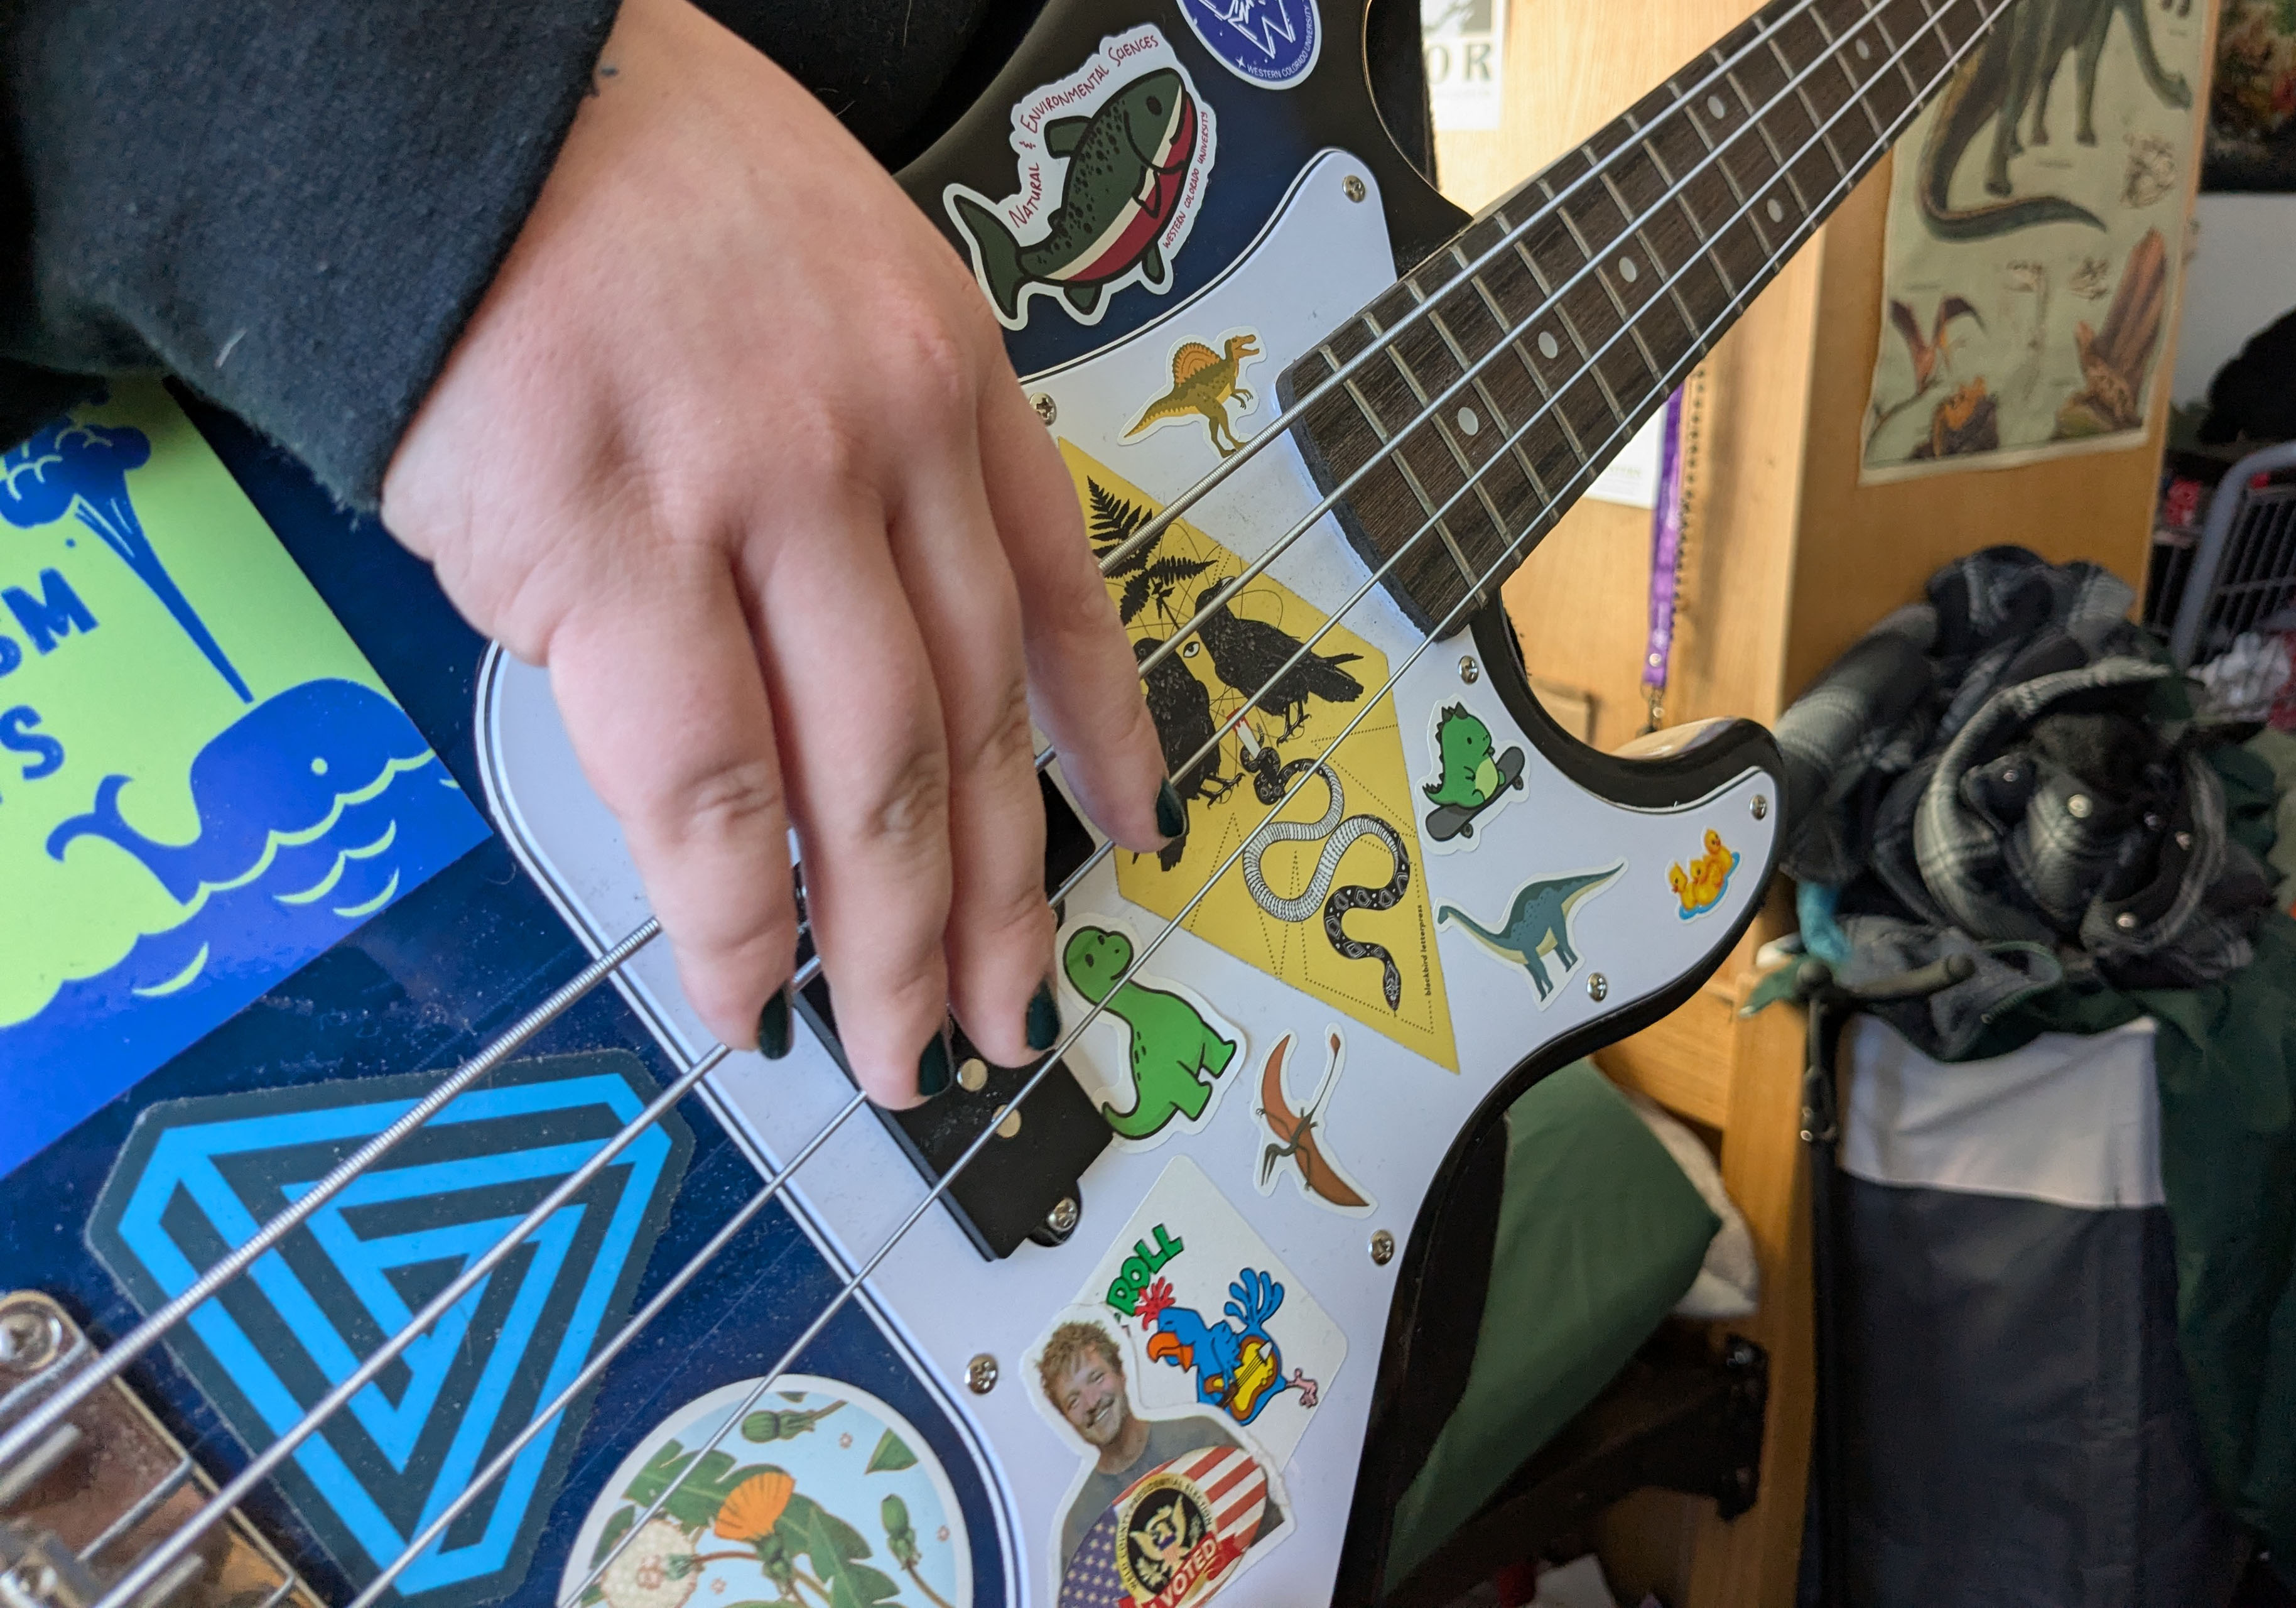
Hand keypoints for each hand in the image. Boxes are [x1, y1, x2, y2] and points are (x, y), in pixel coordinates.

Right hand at [382, 0, 1174, 1103]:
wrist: (436, 93)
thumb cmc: (609, 173)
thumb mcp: (819, 266)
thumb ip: (870, 440)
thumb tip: (862, 628)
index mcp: (947, 371)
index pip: (1059, 592)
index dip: (1103, 736)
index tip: (1131, 833)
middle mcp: (883, 441)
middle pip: (975, 721)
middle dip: (1004, 901)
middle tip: (1012, 1016)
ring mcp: (757, 498)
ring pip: (869, 780)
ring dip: (895, 945)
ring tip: (907, 1051)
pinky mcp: (613, 553)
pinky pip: (706, 789)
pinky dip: (737, 920)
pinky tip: (752, 996)